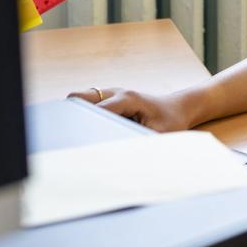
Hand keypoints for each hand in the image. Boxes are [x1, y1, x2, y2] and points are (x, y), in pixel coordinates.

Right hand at [66, 86, 195, 132]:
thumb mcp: (159, 135)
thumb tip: (118, 154)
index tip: (72, 141)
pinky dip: (83, 115)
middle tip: (68, 137)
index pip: (95, 110)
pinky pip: (88, 104)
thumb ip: (139, 141)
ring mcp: (111, 94)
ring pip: (80, 99)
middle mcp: (116, 93)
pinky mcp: (109, 99)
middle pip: (79, 98)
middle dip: (71, 115)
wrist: (179, 108)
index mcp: (126, 99)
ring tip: (76, 135)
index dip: (82, 125)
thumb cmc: (171, 121)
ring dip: (76, 114)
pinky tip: (87, 132)